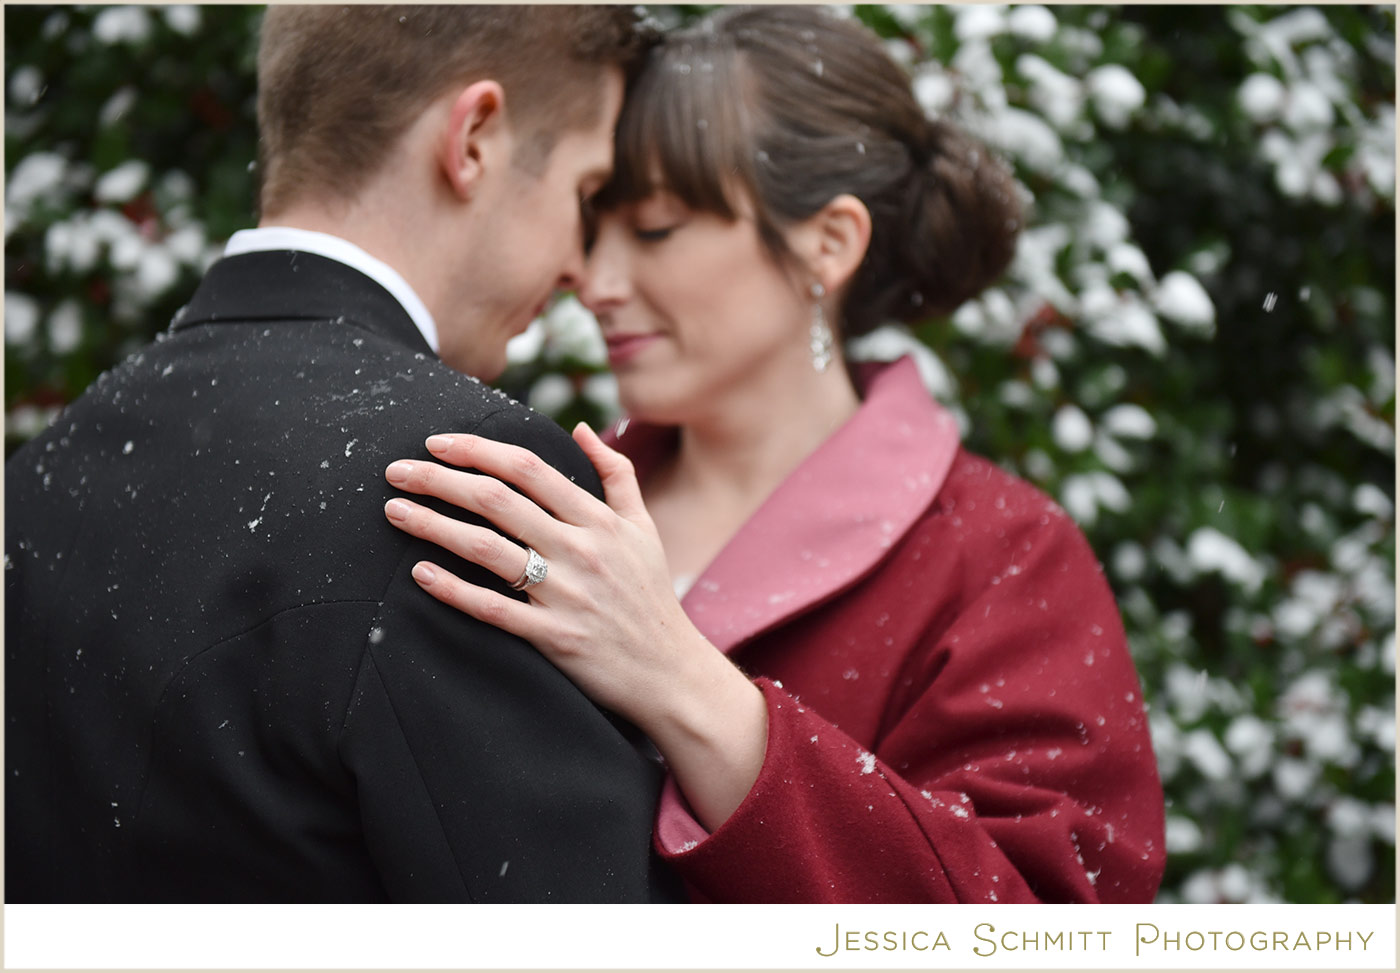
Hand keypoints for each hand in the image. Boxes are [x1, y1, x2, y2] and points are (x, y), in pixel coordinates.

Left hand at [383, 423, 766, 829]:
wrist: (671, 672)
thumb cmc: (651, 597)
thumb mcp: (643, 528)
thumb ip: (617, 473)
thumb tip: (582, 428)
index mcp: (599, 520)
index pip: (528, 468)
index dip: (477, 449)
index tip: (436, 443)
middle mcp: (581, 550)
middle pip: (497, 499)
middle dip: (438, 479)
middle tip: (395, 470)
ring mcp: (567, 594)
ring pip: (486, 549)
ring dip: (432, 525)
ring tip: (394, 511)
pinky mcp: (555, 637)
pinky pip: (493, 609)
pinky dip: (453, 588)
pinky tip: (420, 572)